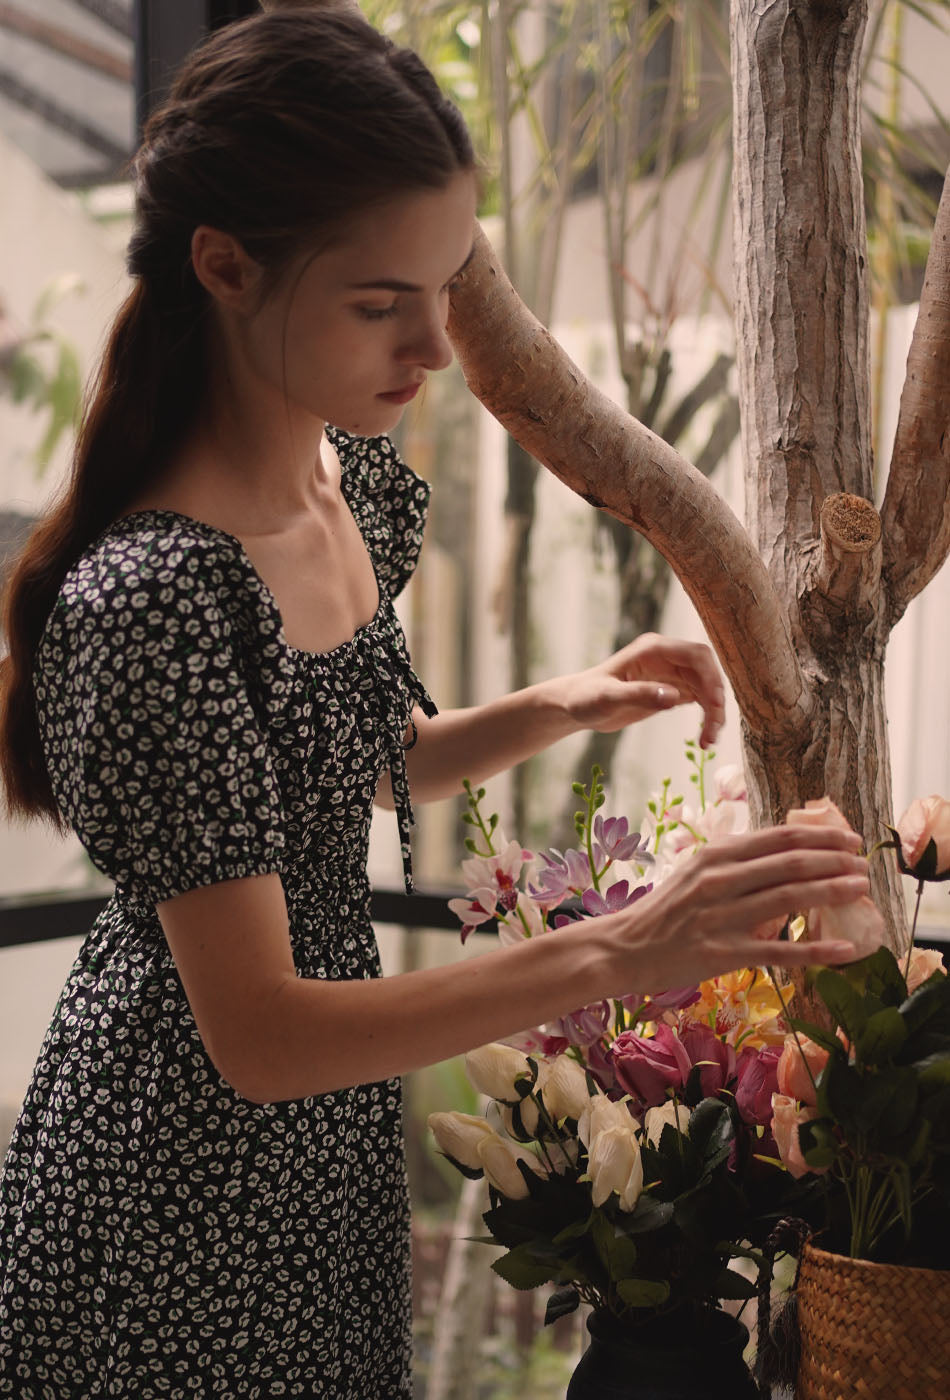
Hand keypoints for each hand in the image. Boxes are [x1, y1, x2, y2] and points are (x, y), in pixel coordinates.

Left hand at [554, 634, 725, 747]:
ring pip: (706, 689)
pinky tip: (704, 738)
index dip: (711, 677)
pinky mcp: (671, 691)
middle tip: (713, 729)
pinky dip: (706, 718)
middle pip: (707, 672)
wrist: (575, 707)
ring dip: (713, 713)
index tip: (714, 703)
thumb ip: (639, 694)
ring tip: (708, 741)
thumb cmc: (586, 697)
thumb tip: (674, 697)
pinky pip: (699, 700)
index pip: (695, 655)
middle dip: (716, 699)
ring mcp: (671, 674)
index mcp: (653, 650)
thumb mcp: (608, 698)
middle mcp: (666, 658)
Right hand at [613, 822, 871, 989]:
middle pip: (791, 864)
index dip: (821, 836)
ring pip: (789, 899)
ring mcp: (722, 918)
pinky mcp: (724, 954)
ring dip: (832, 892)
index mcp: (715, 855)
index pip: (779, 837)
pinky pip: (779, 952)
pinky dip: (816, 950)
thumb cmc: (665, 909)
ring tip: (862, 889)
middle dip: (835, 861)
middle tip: (864, 864)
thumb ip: (735, 861)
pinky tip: (845, 950)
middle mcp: (720, 881)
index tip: (850, 839)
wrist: (626, 947)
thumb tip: (783, 853)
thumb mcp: (695, 871)